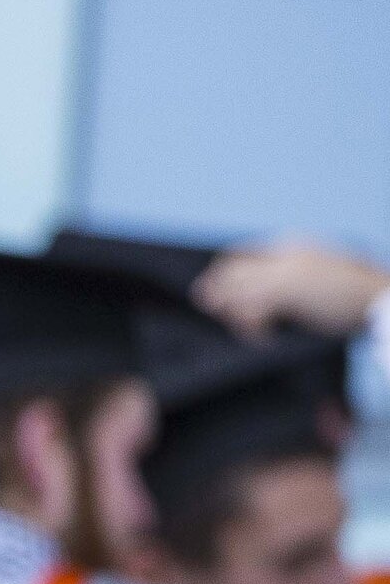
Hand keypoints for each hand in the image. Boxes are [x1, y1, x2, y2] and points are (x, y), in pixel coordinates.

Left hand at [198, 239, 389, 340]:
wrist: (381, 296)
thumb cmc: (356, 291)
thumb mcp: (320, 272)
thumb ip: (290, 274)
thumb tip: (262, 295)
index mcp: (292, 244)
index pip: (241, 253)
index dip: (224, 271)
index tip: (215, 288)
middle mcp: (284, 254)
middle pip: (232, 271)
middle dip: (220, 291)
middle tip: (211, 307)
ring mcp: (284, 271)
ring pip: (236, 291)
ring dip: (232, 312)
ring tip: (241, 328)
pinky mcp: (287, 291)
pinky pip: (250, 311)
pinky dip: (250, 328)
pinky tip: (261, 339)